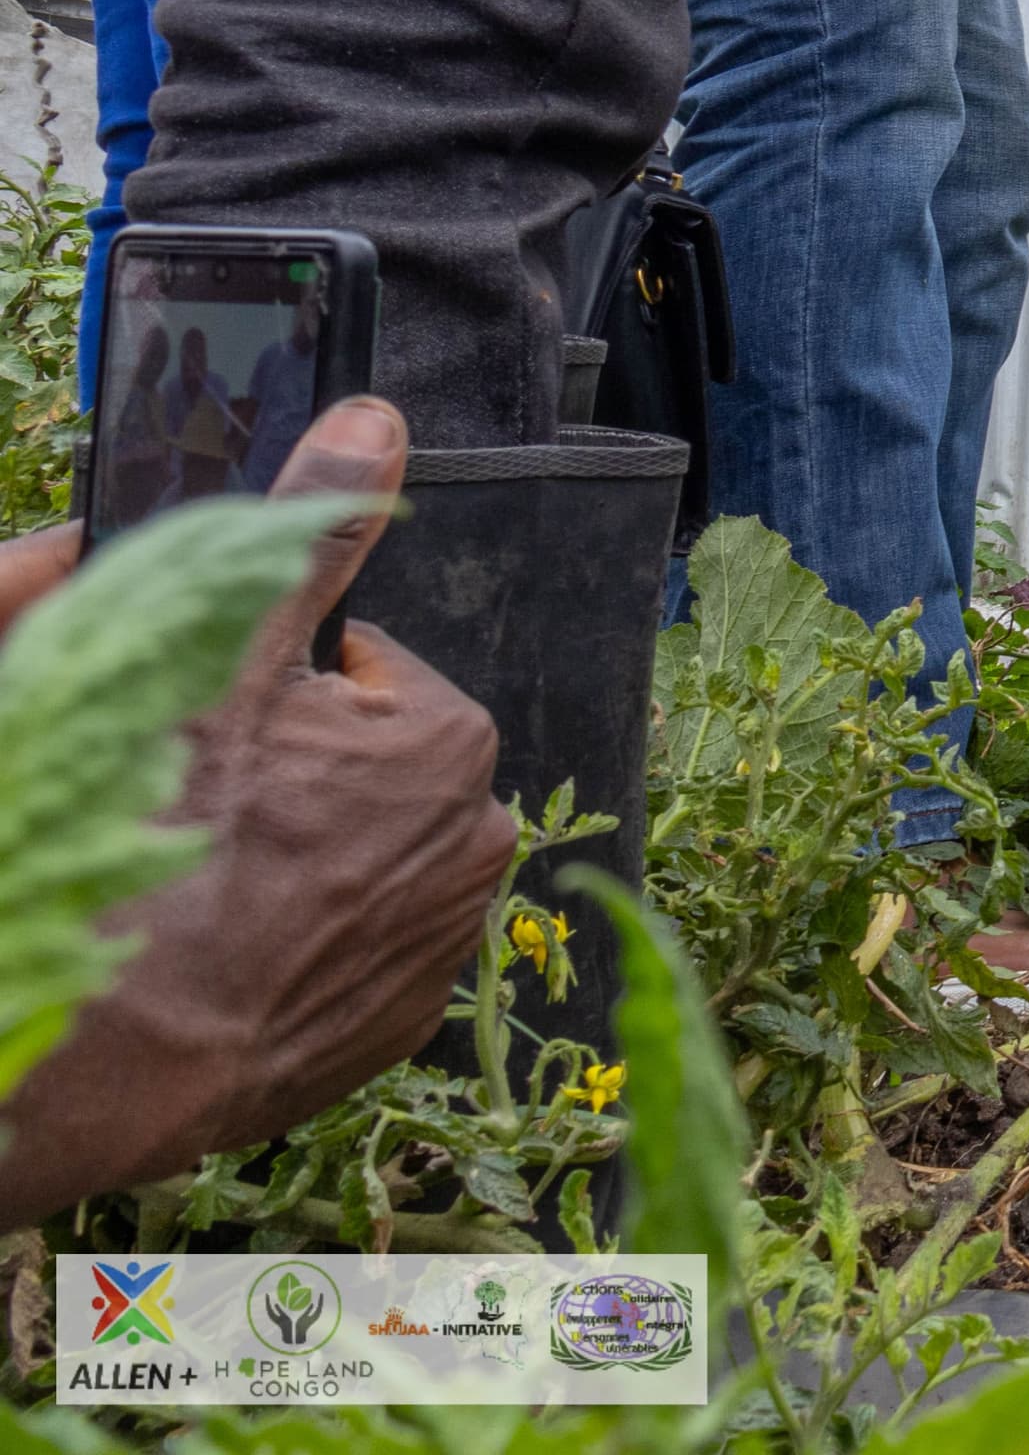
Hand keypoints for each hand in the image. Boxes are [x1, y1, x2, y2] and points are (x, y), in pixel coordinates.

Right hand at [0, 399, 516, 1223]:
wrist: (93, 1059)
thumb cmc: (152, 840)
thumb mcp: (221, 654)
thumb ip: (306, 536)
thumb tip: (374, 427)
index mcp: (450, 740)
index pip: (357, 672)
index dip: (267, 690)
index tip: (206, 729)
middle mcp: (478, 840)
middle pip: (361, 765)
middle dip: (283, 770)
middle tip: (184, 806)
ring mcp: (439, 944)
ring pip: (350, 853)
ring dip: (286, 852)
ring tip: (194, 881)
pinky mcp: (390, 1024)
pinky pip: (341, 949)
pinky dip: (290, 939)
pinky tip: (220, 948)